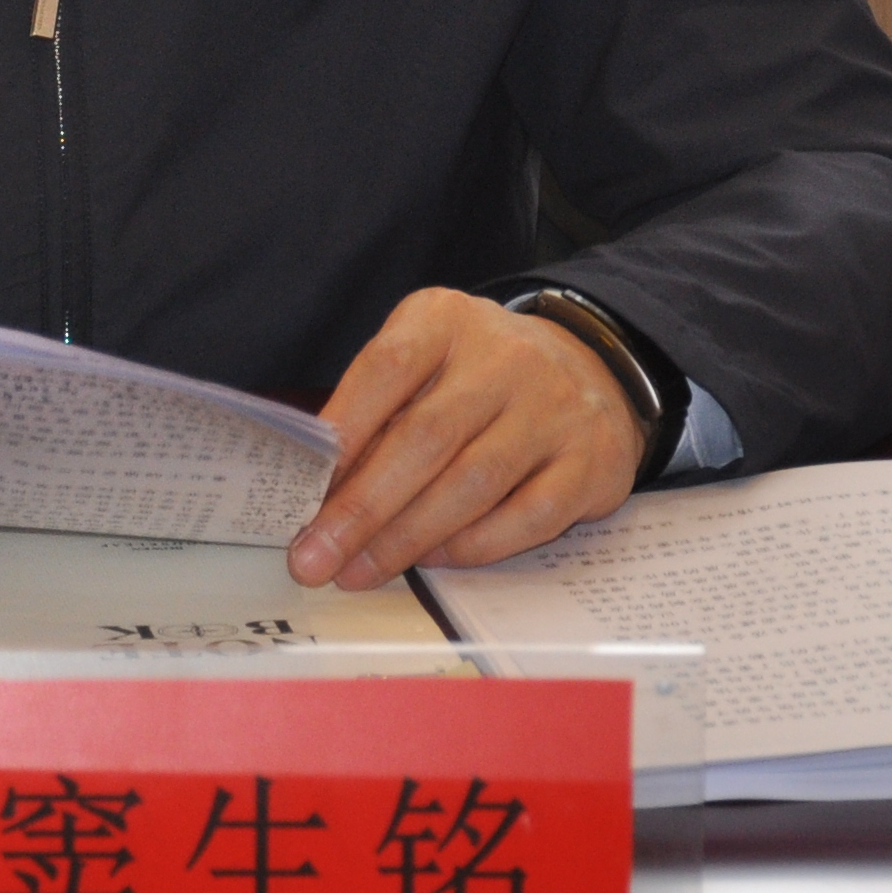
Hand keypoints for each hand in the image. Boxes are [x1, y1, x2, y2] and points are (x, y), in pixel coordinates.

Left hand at [286, 289, 641, 589]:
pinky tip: (434, 560)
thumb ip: (377, 410)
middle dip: (361, 509)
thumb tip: (316, 491)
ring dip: (406, 538)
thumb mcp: (425, 362)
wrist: (591, 368)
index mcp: (446, 321)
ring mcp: (555, 408)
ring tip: (358, 572)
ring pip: (472, 484)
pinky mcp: (592, 461)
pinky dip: (473, 546)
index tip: (299, 490)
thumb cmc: (479, 377)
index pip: (386, 369)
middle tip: (314, 559)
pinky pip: (526, 516)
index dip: (341, 432)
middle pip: (424, 438)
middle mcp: (506, 357)